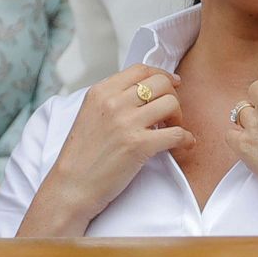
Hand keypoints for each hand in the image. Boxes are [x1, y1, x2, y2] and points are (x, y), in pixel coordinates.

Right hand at [18, 64, 195, 235]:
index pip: (140, 69)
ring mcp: (127, 123)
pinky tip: (184, 144)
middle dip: (172, 96)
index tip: (172, 83)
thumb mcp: (89, 114)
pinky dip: (186, 138)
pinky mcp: (139, 145)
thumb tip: (143, 93)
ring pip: (171, 103)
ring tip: (172, 129)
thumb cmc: (80, 156)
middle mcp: (113, 102)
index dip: (161, 75)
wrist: (71, 186)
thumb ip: (112, 99)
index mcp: (100, 92)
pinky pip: (177, 133)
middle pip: (160, 83)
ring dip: (178, 116)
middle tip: (170, 113)